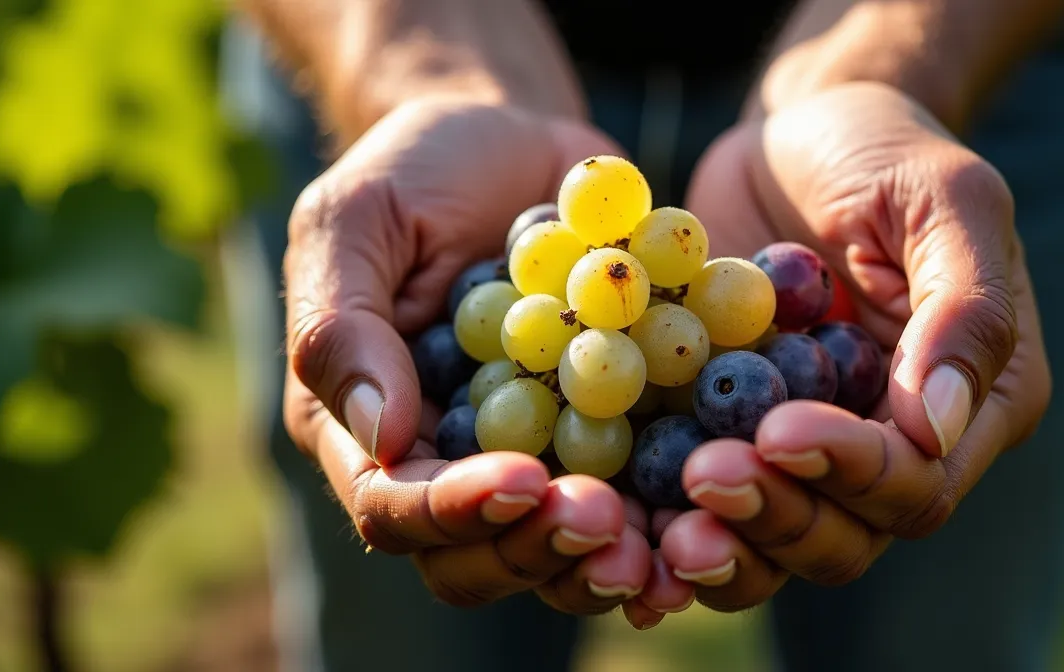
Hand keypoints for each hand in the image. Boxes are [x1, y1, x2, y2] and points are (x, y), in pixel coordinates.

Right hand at [282, 97, 688, 616]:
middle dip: (539, 547)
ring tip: (663, 546)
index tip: (524, 478)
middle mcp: (449, 464)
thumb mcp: (359, 220)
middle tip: (606, 520)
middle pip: (478, 557)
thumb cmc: (416, 171)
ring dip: (608, 560)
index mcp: (368, 429)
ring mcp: (533, 457)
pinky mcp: (608, 437)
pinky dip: (672, 518)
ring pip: (558, 552)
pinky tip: (718, 508)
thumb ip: (345, 325)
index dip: (455, 511)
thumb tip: (385, 439)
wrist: (515, 142)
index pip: (393, 508)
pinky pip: (638, 499)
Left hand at [659, 82, 1050, 609]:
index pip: (917, 480)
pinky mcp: (730, 437)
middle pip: (846, 536)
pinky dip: (667, 525)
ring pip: (776, 542)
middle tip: (704, 477)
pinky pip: (706, 505)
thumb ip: (964, 307)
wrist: (791, 137)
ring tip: (663, 527)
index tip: (779, 429)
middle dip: (777, 516)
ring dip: (723, 545)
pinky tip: (624, 521)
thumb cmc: (883, 151)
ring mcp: (806, 450)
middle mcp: (891, 447)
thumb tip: (938, 429)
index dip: (851, 471)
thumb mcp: (945, 199)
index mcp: (970, 406)